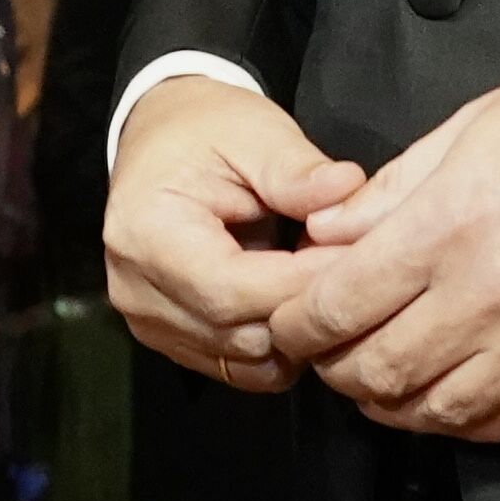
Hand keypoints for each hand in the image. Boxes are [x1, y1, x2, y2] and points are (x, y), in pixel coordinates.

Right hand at [109, 78, 361, 393]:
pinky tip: (300, 302)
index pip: (232, 288)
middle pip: (241, 334)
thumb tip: (347, 189)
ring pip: (247, 362)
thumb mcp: (255, 133)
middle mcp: (137, 291)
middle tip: (361, 271)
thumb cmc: (206, 131)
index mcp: (146, 234)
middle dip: (310, 308)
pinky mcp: (171, 340)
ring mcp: (150, 323)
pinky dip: (280, 346)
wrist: (162, 141)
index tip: (362, 258)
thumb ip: (297, 170)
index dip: (303, 283)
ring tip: (327, 281)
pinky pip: (240, 369)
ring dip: (299, 333)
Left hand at [273, 55, 499, 441]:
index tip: (287, 320)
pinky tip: (442, 396)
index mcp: (450, 228)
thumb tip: (324, 233)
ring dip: (390, 403)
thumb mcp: (468, 128)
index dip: (296, 324)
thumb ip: (388, 193)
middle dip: (334, 368)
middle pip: (377, 371)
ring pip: (434, 412)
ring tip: (377, 376)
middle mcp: (489, 296)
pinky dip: (458, 420)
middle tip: (327, 350)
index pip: (340, 306)